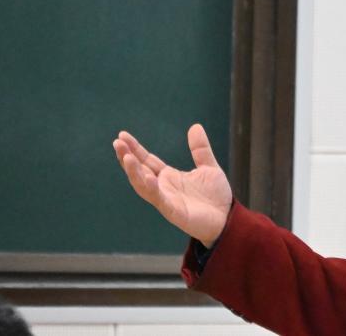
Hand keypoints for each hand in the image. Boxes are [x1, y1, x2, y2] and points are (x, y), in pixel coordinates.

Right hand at [113, 124, 232, 247]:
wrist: (228, 218)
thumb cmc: (216, 197)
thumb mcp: (208, 167)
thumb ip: (200, 149)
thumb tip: (195, 126)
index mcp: (169, 177)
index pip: (147, 161)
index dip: (135, 149)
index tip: (122, 136)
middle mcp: (163, 188)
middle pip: (140, 171)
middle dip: (127, 157)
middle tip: (117, 142)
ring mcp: (166, 200)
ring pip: (143, 186)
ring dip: (134, 172)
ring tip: (126, 157)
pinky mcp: (174, 212)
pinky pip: (160, 200)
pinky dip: (152, 189)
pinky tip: (147, 177)